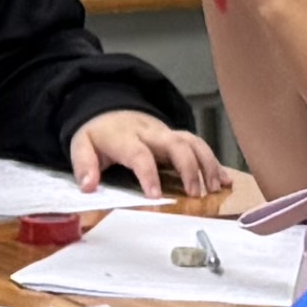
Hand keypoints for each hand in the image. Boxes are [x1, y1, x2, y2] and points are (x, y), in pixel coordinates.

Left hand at [69, 109, 225, 201]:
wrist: (109, 109)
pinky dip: (214, 162)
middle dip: (189, 168)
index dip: (148, 174)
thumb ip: (84, 165)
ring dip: (207, 164)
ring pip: (193, 142)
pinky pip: (199, 144)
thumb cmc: (98, 135)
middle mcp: (150, 133)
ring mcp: (166, 133)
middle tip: (195, 194)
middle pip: (176, 143)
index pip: (139, 154)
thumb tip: (88, 186)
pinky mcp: (177, 137)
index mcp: (125, 137)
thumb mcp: (81, 146)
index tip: (156, 197)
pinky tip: (225, 180)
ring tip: (214, 189)